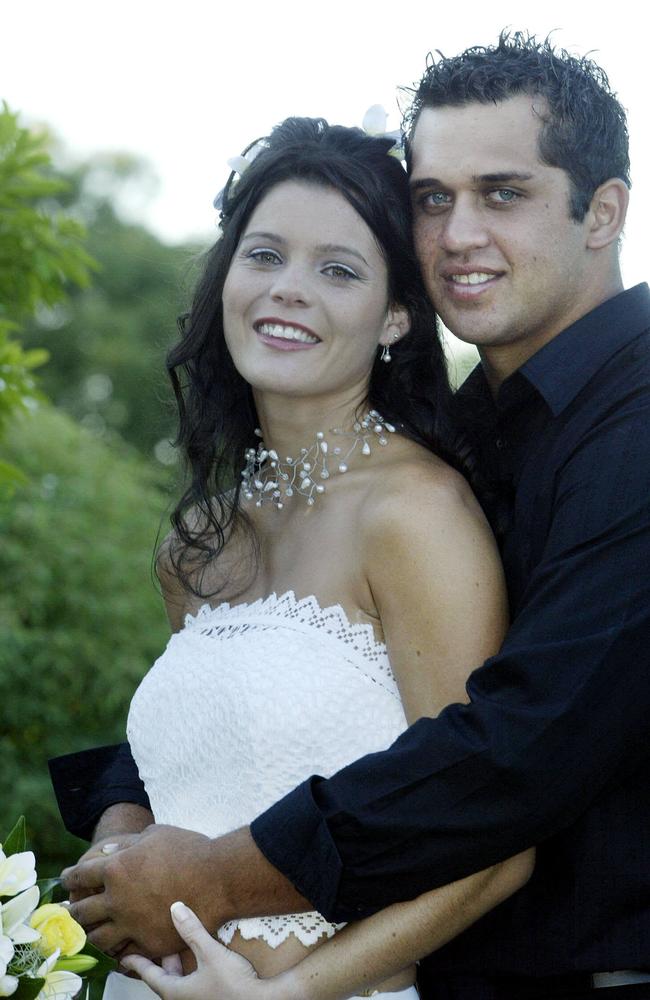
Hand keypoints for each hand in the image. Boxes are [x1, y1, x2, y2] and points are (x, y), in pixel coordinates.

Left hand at [62, 825, 223, 956]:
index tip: (67, 878)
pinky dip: (117, 949)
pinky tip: (117, 945)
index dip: (70, 876)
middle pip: (82, 911)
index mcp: (116, 869)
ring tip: (91, 930)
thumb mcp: (156, 834)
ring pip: (98, 938)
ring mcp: (132, 925)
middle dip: (73, 909)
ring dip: (91, 933)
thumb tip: (109, 852)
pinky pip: (124, 952)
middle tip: (72, 908)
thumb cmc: (189, 850)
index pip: (80, 875)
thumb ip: (128, 844)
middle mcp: (117, 901)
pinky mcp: (149, 943)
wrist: (218, 878)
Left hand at [121, 903, 290, 999]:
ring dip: (178, 965)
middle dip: (161, 959)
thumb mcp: (210, 953)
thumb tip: (175, 907)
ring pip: (179, 982)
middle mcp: (182, 999)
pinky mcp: (210, 998)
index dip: (138, 963)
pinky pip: (192, 984)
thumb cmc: (232, 983)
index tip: (125, 956)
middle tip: (156, 940)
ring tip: (179, 945)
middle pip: (165, 978)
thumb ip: (192, 931)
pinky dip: (190, 970)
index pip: (150, 975)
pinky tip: (199, 958)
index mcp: (175, 992)